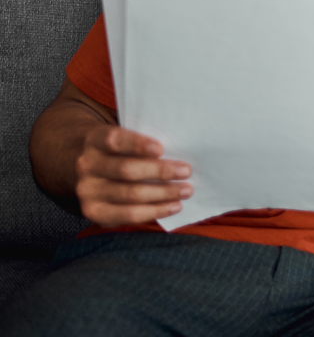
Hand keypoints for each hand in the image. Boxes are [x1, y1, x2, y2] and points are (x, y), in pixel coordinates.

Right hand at [75, 125, 191, 227]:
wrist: (91, 168)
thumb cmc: (120, 151)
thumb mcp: (125, 138)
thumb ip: (144, 143)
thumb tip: (180, 151)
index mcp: (95, 140)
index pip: (114, 140)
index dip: (137, 144)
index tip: (161, 149)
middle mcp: (87, 165)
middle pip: (126, 170)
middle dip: (160, 172)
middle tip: (186, 171)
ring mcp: (87, 190)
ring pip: (130, 194)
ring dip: (163, 194)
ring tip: (186, 191)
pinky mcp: (93, 212)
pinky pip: (128, 215)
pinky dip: (154, 211)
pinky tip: (173, 206)